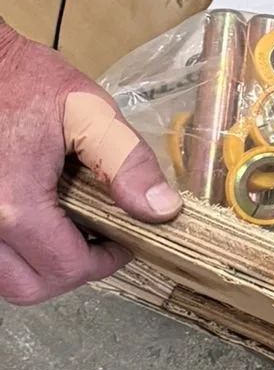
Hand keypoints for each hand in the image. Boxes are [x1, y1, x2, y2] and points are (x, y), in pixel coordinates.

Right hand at [0, 23, 181, 305]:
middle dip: (71, 272)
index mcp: (14, 203)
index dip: (106, 262)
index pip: (66, 268)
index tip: (125, 239)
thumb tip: (161, 209)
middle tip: (98, 241)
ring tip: (66, 229)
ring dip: (39, 267)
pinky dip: (13, 255)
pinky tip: (36, 222)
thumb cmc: (26, 82)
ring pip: (3, 280)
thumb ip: (126, 162)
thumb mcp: (87, 111)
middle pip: (30, 287)